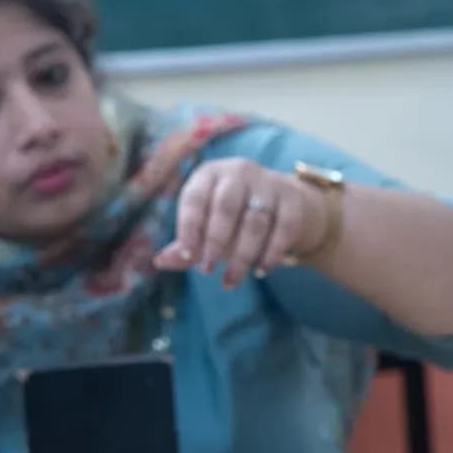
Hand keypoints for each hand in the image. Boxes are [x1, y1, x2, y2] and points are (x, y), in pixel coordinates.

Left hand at [155, 157, 335, 287]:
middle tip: (206, 271)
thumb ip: (185, 245)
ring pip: (255, 220)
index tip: (186, 257)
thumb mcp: (206, 226)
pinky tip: (260, 270)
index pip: (194, 198)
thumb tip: (159, 262)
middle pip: (226, 206)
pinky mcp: (292, 199)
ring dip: (242, 254)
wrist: (283, 202)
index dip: (189, 227)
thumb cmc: (232, 217)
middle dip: (215, 241)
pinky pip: (283, 227)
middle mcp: (238, 172)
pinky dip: (271, 252)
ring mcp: (268, 183)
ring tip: (231, 280)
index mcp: (209, 175)